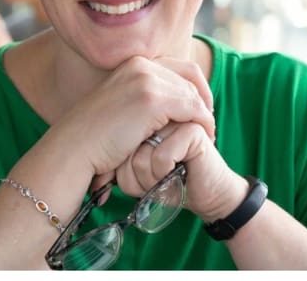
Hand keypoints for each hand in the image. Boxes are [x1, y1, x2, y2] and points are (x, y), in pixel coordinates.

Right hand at [51, 56, 215, 179]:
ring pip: (194, 95)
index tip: (200, 110)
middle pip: (191, 78)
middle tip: (207, 123)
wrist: (75, 147)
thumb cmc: (95, 135)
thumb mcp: (120, 104)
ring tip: (206, 134)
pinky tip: (204, 139)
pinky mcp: (153, 99)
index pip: (181, 67)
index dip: (196, 88)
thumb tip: (170, 105)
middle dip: (204, 100)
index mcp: (132, 63)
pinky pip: (195, 110)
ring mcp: (146, 80)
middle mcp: (140, 65)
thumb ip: (142, 96)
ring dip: (205, 115)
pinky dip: (204, 125)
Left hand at [113, 121, 248, 221]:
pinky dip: (165, 174)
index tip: (141, 177)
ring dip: (151, 178)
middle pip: (124, 151)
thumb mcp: (130, 170)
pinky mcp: (192, 130)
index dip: (124, 173)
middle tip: (156, 177)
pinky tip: (179, 172)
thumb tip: (104, 166)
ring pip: (140, 156)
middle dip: (137, 177)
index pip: (112, 147)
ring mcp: (174, 118)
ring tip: (167, 175)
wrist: (202, 193)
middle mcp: (154, 114)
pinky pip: (161, 157)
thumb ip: (115, 158)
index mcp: (136, 117)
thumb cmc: (166, 180)